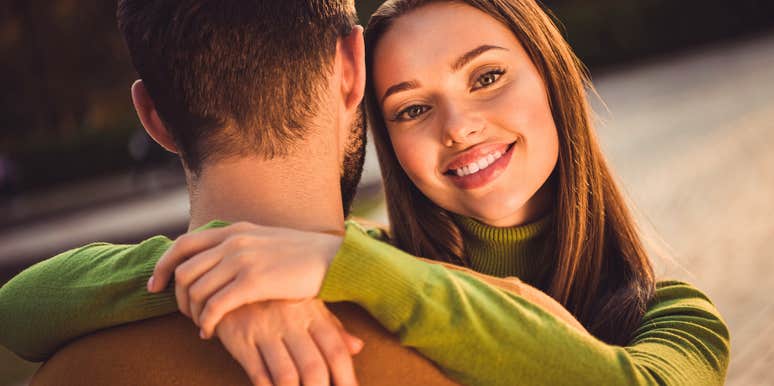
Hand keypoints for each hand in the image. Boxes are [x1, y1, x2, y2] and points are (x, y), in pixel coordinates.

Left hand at [147, 222, 343, 337]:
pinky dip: (206, 321)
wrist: (333, 259)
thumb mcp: (266, 241)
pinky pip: (215, 305)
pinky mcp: (253, 281)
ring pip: (196, 290)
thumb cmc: (303, 256)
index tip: (156, 285)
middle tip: (184, 315)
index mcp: (234, 230)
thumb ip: (240, 246)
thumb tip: (219, 260)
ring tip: (201, 325)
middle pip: (185, 271)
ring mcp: (242, 259)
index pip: (183, 245)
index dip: (163, 266)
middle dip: (178, 297)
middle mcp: (233, 241)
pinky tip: (210, 332)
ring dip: (192, 312)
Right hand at [216, 299, 362, 385]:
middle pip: (313, 368)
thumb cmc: (277, 296)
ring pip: (287, 376)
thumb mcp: (307, 305)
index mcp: (312, 312)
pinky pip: (258, 374)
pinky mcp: (240, 340)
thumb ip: (333, 328)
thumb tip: (359, 348)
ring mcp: (264, 330)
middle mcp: (290, 321)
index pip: (335, 350)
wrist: (231, 280)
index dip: (346, 377)